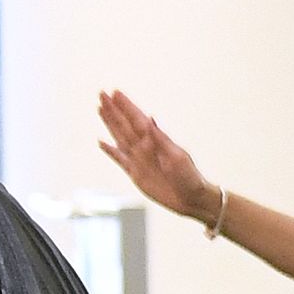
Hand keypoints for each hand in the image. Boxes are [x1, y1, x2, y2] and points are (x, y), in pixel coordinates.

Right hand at [94, 91, 211, 220]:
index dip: (126, 106)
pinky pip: (119, 159)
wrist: (192, 199)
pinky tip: (101, 142)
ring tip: (101, 109)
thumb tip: (150, 119)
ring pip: (119, 137)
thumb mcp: (177, 157)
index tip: (115, 93)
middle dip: (113, 110)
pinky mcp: (135, 173)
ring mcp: (139, 159)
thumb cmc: (190, 177)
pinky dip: (110, 151)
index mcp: (156, 141)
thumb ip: (160, 139)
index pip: (137, 119)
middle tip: (102, 94)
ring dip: (110, 124)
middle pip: (125, 124)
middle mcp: (145, 147)